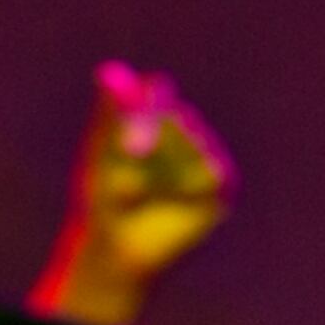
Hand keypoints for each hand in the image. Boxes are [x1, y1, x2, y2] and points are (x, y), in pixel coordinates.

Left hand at [61, 60, 232, 292]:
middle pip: (179, 117)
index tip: (129, 104)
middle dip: (154, 131)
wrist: (119, 251)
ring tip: (134, 192)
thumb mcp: (102, 155)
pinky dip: (189, 185)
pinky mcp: (221, 190)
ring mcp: (204, 162)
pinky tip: (170, 197)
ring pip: (197, 144)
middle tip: (129, 150)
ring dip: (165, 166)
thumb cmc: (105, 202)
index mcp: (155, 121)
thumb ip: (109, 115)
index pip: (157, 95)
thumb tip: (108, 72)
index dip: (147, 99)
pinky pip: (213, 174)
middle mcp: (184, 136)